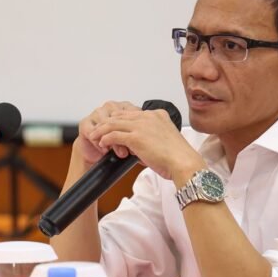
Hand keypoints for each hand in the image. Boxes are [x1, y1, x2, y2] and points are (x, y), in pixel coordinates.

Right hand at [74, 101, 138, 167]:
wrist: (100, 154)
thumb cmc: (120, 145)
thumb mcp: (135, 139)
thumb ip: (141, 134)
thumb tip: (151, 140)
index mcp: (125, 107)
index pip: (132, 113)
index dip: (136, 129)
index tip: (141, 143)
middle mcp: (111, 107)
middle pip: (119, 119)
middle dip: (125, 137)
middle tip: (131, 151)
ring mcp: (97, 113)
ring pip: (106, 125)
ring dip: (113, 141)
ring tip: (120, 153)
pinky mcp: (85, 123)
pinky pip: (92, 132)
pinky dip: (100, 143)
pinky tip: (106, 151)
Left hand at [87, 105, 205, 182]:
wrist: (183, 163)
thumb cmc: (178, 157)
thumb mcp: (166, 140)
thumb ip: (153, 137)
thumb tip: (139, 146)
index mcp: (158, 115)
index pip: (132, 113)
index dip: (119, 120)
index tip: (111, 126)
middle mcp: (149, 116)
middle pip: (120, 116)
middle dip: (107, 123)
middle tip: (97, 130)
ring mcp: (142, 126)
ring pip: (113, 123)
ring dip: (101, 130)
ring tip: (94, 136)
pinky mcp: (136, 137)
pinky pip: (114, 135)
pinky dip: (105, 138)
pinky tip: (102, 143)